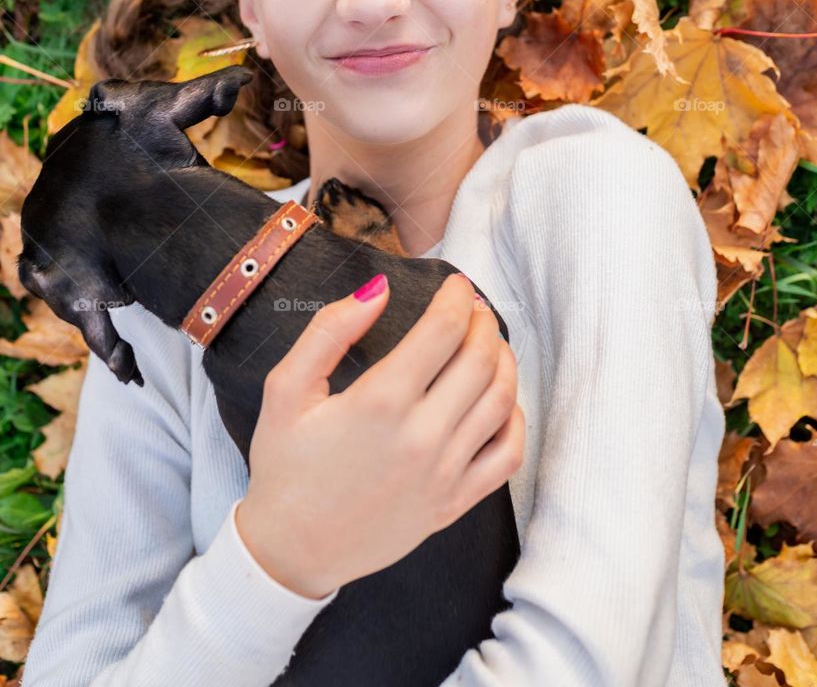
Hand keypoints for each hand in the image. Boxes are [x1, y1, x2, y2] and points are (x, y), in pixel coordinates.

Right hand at [235, 271, 523, 598]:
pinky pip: (507, 456)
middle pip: (480, 360)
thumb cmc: (285, 464)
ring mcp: (443, 474)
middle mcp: (421, 437)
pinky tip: (500, 400)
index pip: (443, 331)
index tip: (456, 283)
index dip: (457, 297)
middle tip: (473, 307)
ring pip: (501, 402)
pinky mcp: (453, 504)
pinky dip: (514, 420)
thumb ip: (330, 330)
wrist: (290, 548)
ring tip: (489, 342)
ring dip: (504, 361)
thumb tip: (379, 289)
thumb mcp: (286, 388)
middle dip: (483, 321)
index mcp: (380, 402)